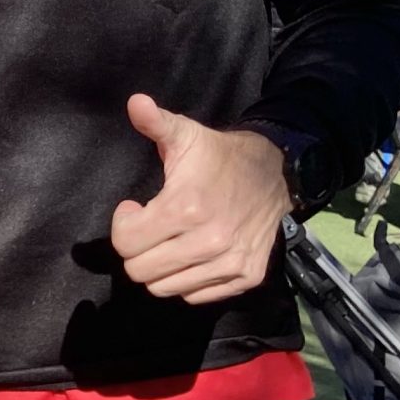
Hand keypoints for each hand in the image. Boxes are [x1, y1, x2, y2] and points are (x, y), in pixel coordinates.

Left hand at [108, 94, 289, 304]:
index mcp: (186, 208)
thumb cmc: (219, 156)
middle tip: (150, 228)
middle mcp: (209, 242)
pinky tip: (191, 254)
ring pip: (164, 288)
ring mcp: (229, 263)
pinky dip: (187, 281)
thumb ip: (156, 123)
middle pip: (140, 272)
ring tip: (170, 240)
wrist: (276, 174)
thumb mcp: (186, 135)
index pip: (126, 244)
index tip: (135, 209)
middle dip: (137, 249)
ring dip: (160, 267)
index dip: (123, 226)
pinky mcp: (246, 277)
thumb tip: (135, 103)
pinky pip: (195, 296)